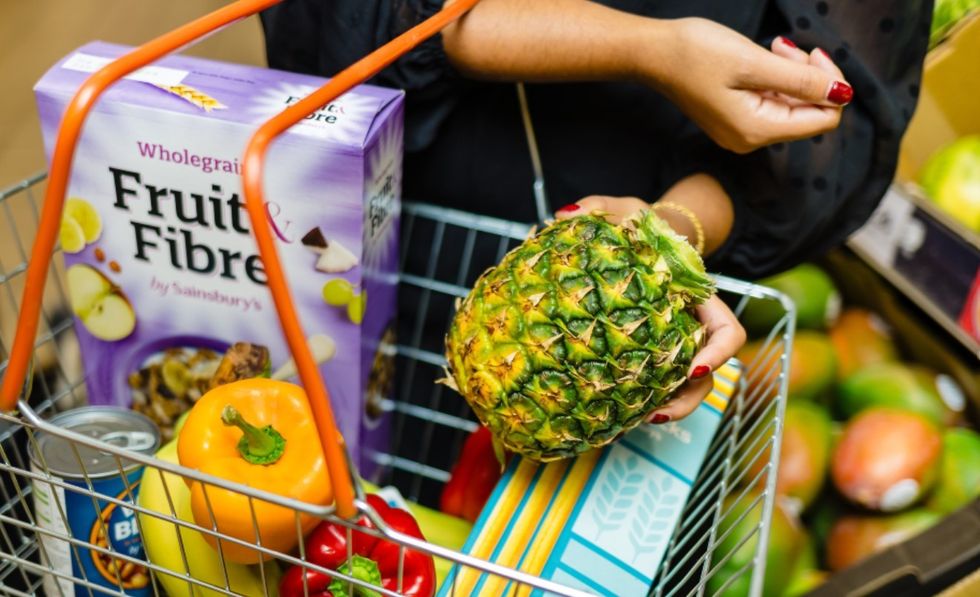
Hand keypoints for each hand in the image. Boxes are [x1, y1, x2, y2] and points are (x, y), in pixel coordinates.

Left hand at [555, 195, 746, 421]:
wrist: (634, 239)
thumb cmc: (636, 224)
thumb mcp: (624, 208)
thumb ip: (600, 207)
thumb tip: (566, 214)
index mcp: (697, 297)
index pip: (726, 331)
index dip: (719, 354)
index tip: (695, 369)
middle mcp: (690, 325)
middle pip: (707, 373)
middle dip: (688, 399)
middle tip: (656, 414)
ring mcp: (671, 343)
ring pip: (683, 387)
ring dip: (667, 408)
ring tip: (636, 421)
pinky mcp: (647, 353)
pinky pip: (654, 384)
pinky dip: (642, 400)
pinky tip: (615, 411)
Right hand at [642, 18, 850, 152]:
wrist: (653, 53)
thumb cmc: (697, 54)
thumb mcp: (755, 63)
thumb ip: (802, 81)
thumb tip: (844, 94)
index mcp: (756, 131)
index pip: (824, 119)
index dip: (830, 85)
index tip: (811, 53)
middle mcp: (750, 140)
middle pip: (808, 114)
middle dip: (810, 77)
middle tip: (786, 46)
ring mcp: (740, 131)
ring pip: (791, 106)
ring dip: (793, 74)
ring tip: (773, 47)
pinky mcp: (733, 118)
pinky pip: (772, 103)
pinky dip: (777, 79)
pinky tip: (764, 57)